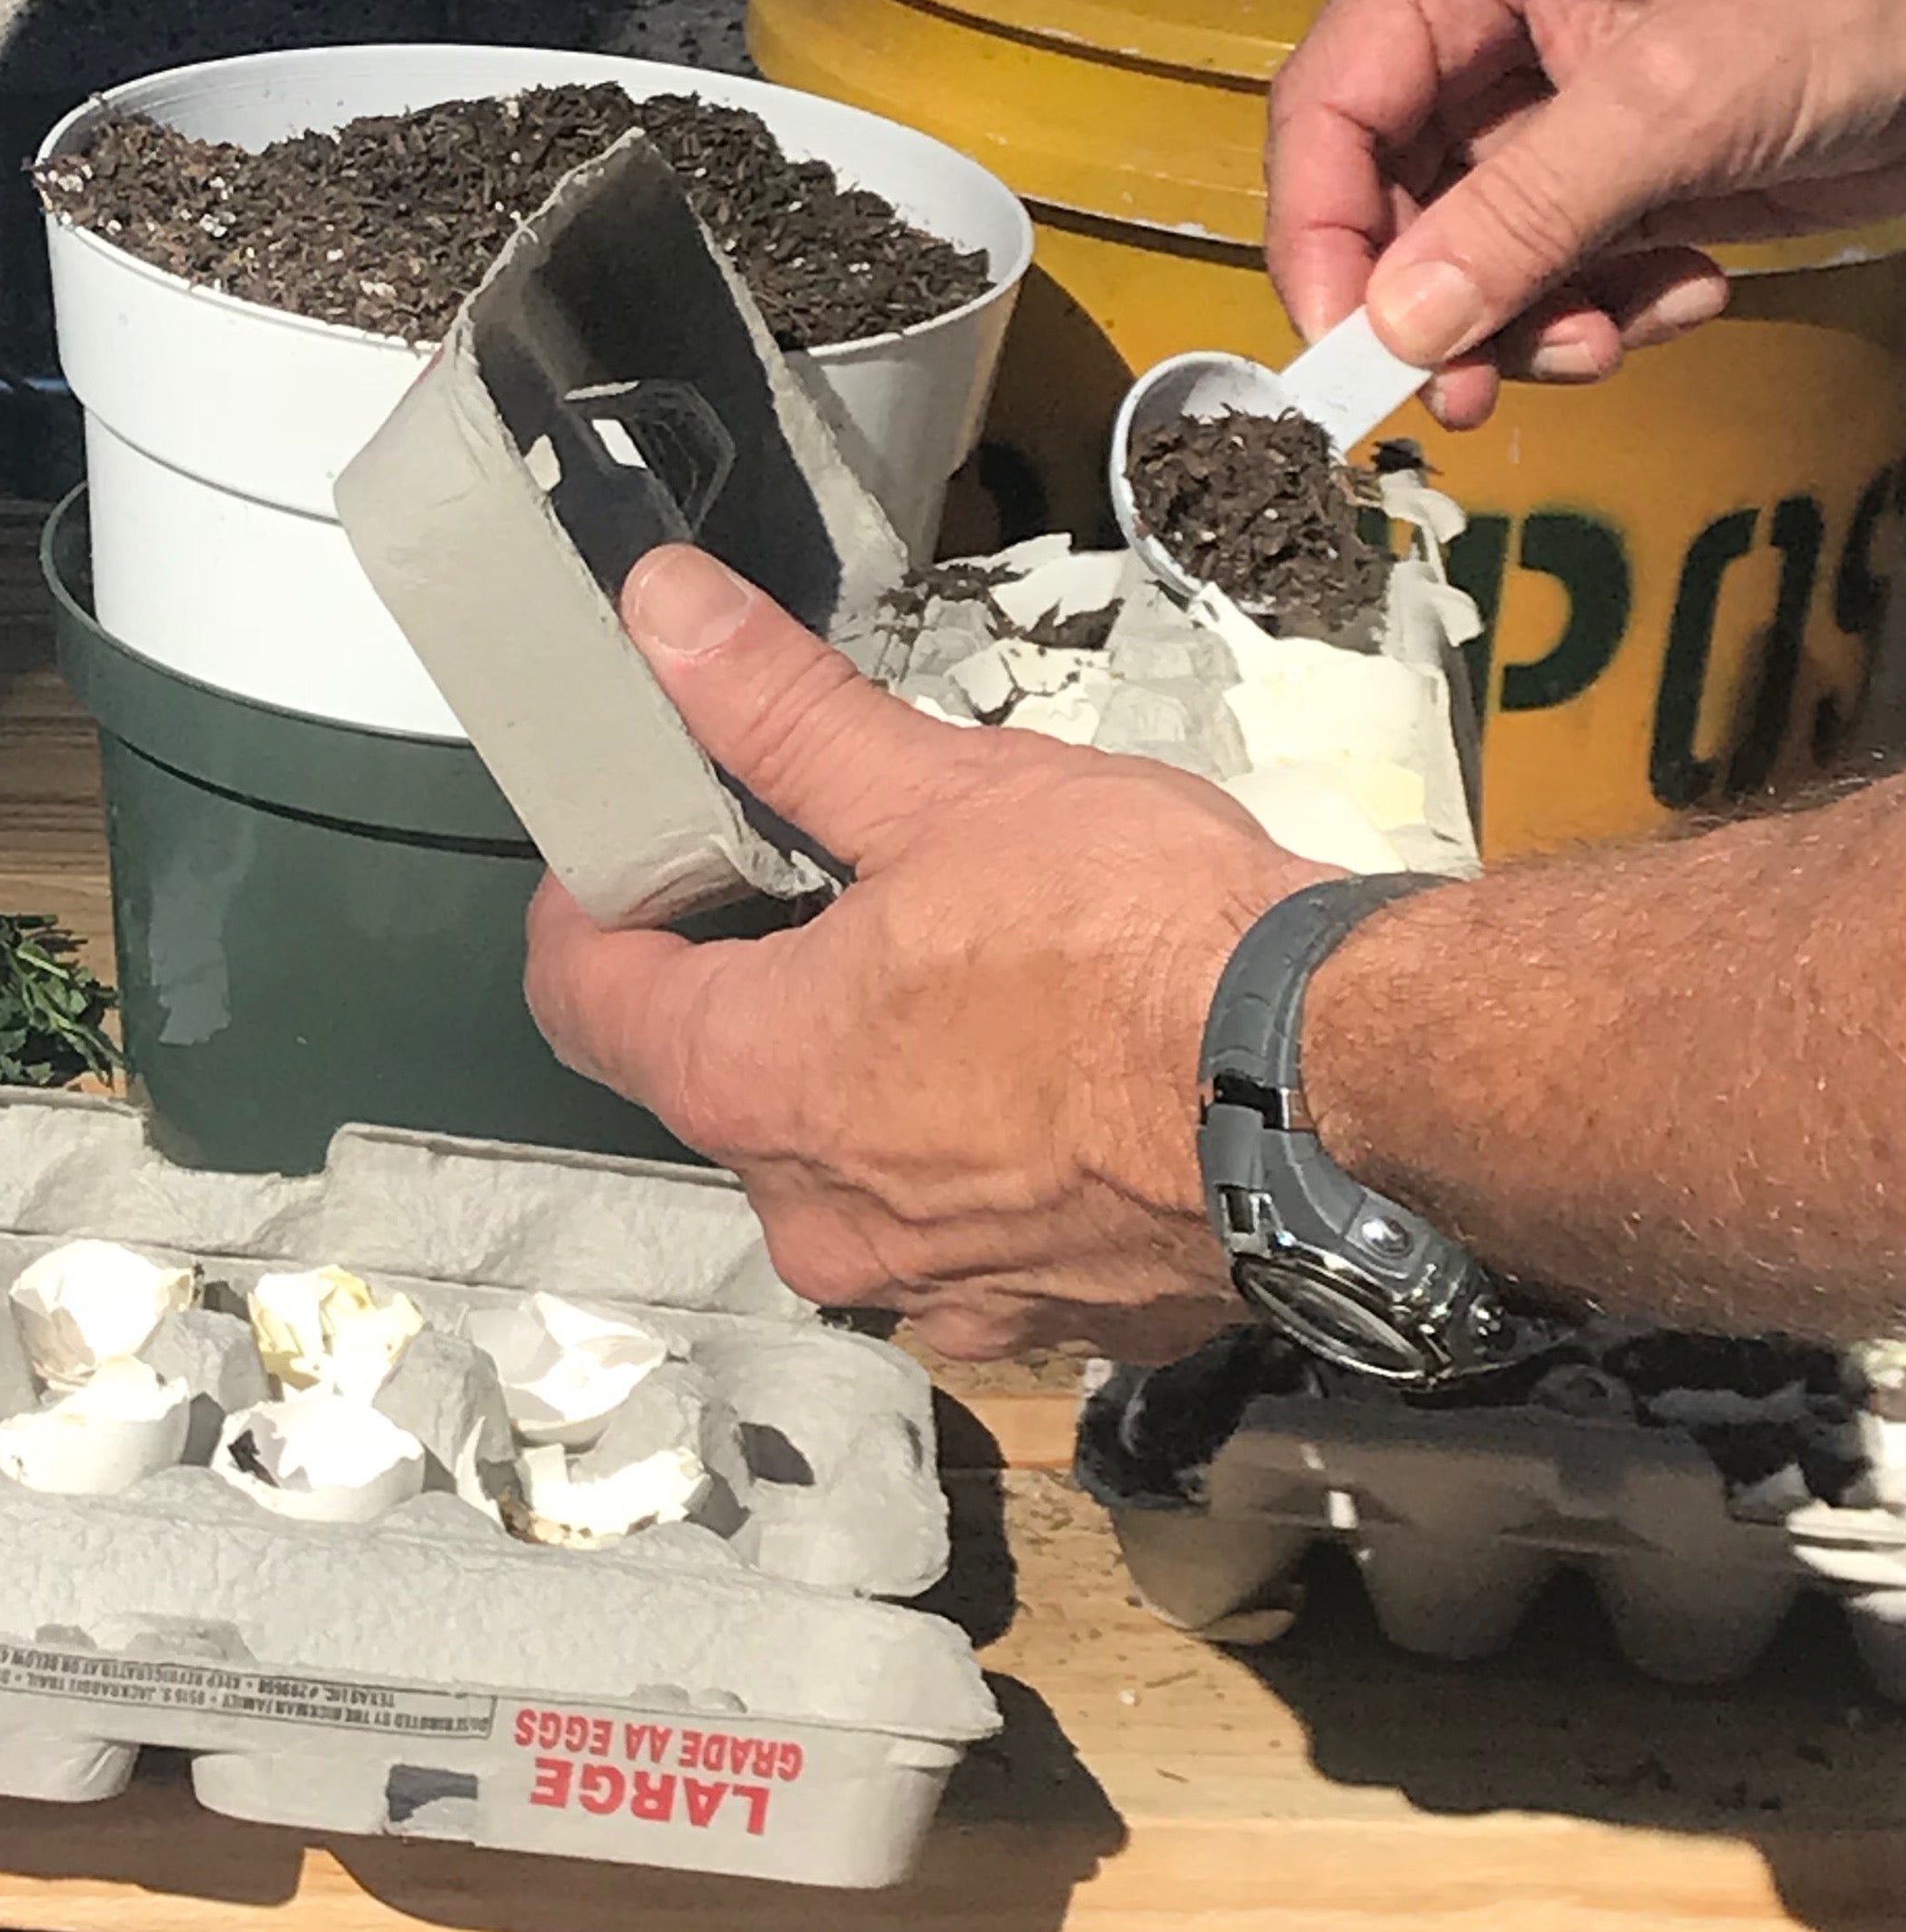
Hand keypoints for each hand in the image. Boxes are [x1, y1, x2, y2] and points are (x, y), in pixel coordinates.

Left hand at [523, 542, 1320, 1357]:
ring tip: (977, 967)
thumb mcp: (944, 791)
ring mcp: (934, 1290)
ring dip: (878, 1071)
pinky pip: (967, 1224)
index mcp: (755, 1085)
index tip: (640, 847)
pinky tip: (1064, 1071)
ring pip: (848, 1158)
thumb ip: (779, 712)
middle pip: (722, 1078)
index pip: (585, 1001)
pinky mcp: (1050, 1320)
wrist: (1348, 1095)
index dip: (592, 910)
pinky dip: (984, 1150)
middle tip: (841, 881)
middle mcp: (817, 1219)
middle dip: (762, 978)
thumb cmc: (1141, 942)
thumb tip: (661, 611)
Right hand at [1266, 0, 1905, 428]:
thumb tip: (1400, 328)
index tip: (1348, 353)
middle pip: (1382, 199)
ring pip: (1457, 258)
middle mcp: (1469, 25)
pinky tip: (1686, 286)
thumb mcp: (1673, 102)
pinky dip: (1603, 308)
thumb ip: (1526, 215)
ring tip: (1618, 334)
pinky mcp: (1592, 174)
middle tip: (1475, 392)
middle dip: (1440, 304)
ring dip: (1530, 321)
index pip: (1328, 109)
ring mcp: (1530, 106)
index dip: (1321, 238)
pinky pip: (1541, 276)